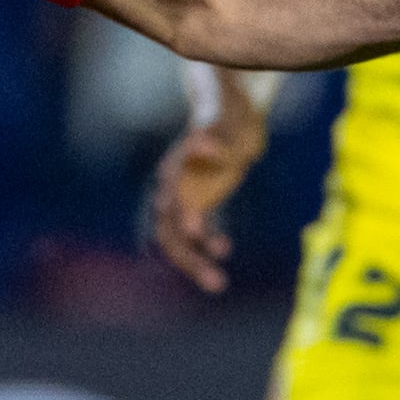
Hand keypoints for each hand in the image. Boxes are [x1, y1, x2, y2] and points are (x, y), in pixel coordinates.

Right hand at [148, 99, 266, 294]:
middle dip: (189, 254)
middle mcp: (172, 186)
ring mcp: (180, 200)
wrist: (227, 115)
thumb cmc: (229, 115)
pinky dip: (206, 247)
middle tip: (214, 277)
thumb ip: (217, 132)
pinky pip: (194, 237)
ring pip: (178, 240)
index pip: (172, 196)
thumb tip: (208, 143)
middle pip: (170, 228)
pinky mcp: (194, 208)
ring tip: (217, 283)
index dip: (183, 214)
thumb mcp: (229, 119)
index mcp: (176, 165)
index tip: (196, 230)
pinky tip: (225, 249)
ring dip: (194, 263)